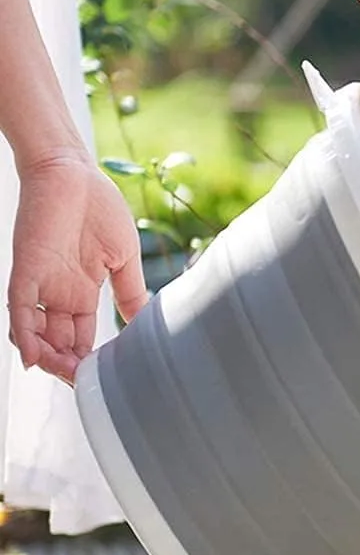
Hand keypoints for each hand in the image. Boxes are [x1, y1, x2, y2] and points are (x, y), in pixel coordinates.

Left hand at [7, 151, 147, 383]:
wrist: (72, 170)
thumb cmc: (99, 207)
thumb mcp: (124, 259)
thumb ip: (131, 293)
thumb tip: (145, 323)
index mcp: (83, 292)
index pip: (82, 338)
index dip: (89, 361)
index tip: (106, 379)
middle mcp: (60, 294)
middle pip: (59, 344)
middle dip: (70, 368)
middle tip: (86, 384)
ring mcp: (41, 284)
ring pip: (37, 335)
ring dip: (49, 360)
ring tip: (67, 375)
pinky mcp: (26, 270)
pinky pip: (19, 311)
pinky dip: (24, 337)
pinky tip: (35, 358)